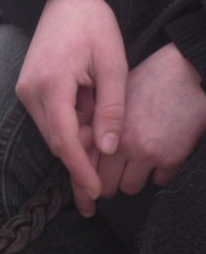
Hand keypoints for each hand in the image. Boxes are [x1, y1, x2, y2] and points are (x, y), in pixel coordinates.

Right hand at [16, 0, 126, 216]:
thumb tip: (107, 148)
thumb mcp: (114, 65)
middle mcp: (29, 90)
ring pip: (51, 132)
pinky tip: (88, 114)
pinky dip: (69, 125)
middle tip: (108, 168)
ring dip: (76, 138)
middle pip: (55, 141)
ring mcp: (25, 88)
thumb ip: (111, 109)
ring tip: (101, 123)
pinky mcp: (27, 87)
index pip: (64, 140)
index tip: (94, 193)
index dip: (80, 170)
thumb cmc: (94, 26)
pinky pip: (48, 118)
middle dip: (81, 158)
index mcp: (50, 84)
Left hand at [97, 42, 205, 196]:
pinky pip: (158, 182)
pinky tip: (155, 159)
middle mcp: (124, 144)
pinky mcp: (172, 159)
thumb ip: (98, 121)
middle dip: (105, 182)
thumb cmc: (147, 81)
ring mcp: (149, 154)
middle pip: (105, 184)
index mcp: (105, 126)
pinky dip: (156, 174)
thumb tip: (83, 142)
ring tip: (131, 166)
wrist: (184, 76)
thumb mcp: (112, 96)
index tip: (86, 174)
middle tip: (108, 175)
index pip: (85, 161)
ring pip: (130, 188)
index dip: (84, 171)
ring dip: (129, 179)